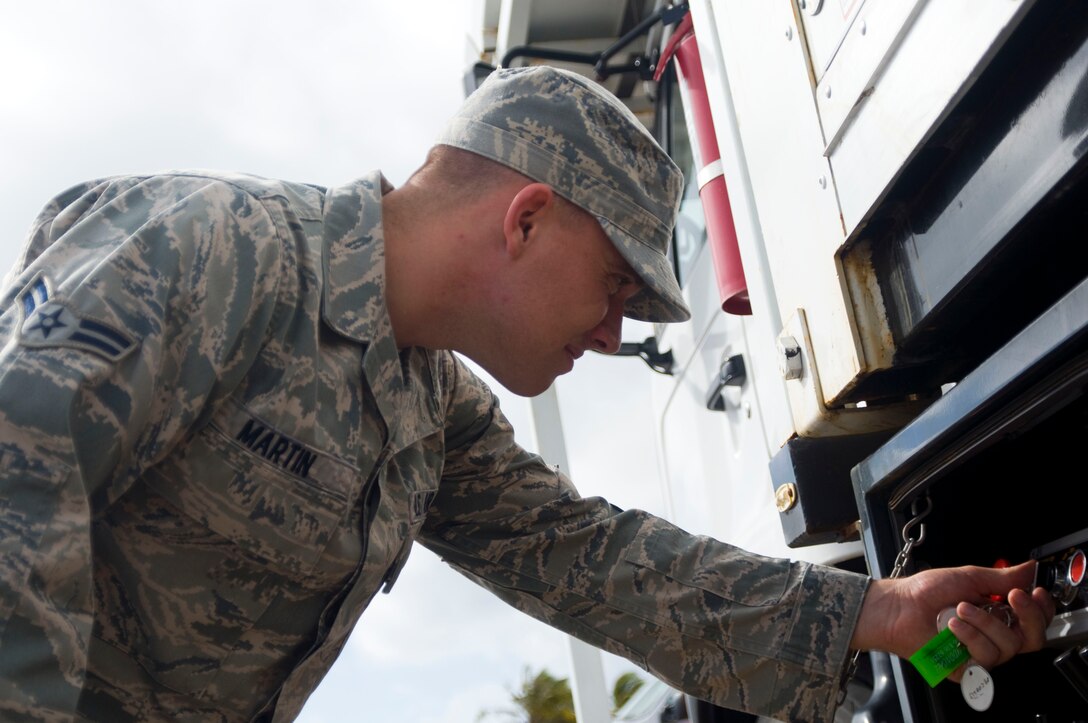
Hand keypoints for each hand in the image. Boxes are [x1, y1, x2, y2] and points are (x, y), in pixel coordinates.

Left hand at [851, 561, 1055, 679]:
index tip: (1034, 592)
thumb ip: (1002, 577)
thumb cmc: (925, 592)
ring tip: (960, 608)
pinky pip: (984, 660)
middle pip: (1032, 639)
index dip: (1042, 609)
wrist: (898, 606)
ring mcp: (981, 653)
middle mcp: (993, 636)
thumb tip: (1029, 568)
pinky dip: (970, 638)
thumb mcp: (968, 577)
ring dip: (985, 622)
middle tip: (1011, 596)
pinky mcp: (966, 669)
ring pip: (1008, 647)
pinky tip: (953, 626)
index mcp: (998, 614)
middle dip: (1027, 616)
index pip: (1035, 619)